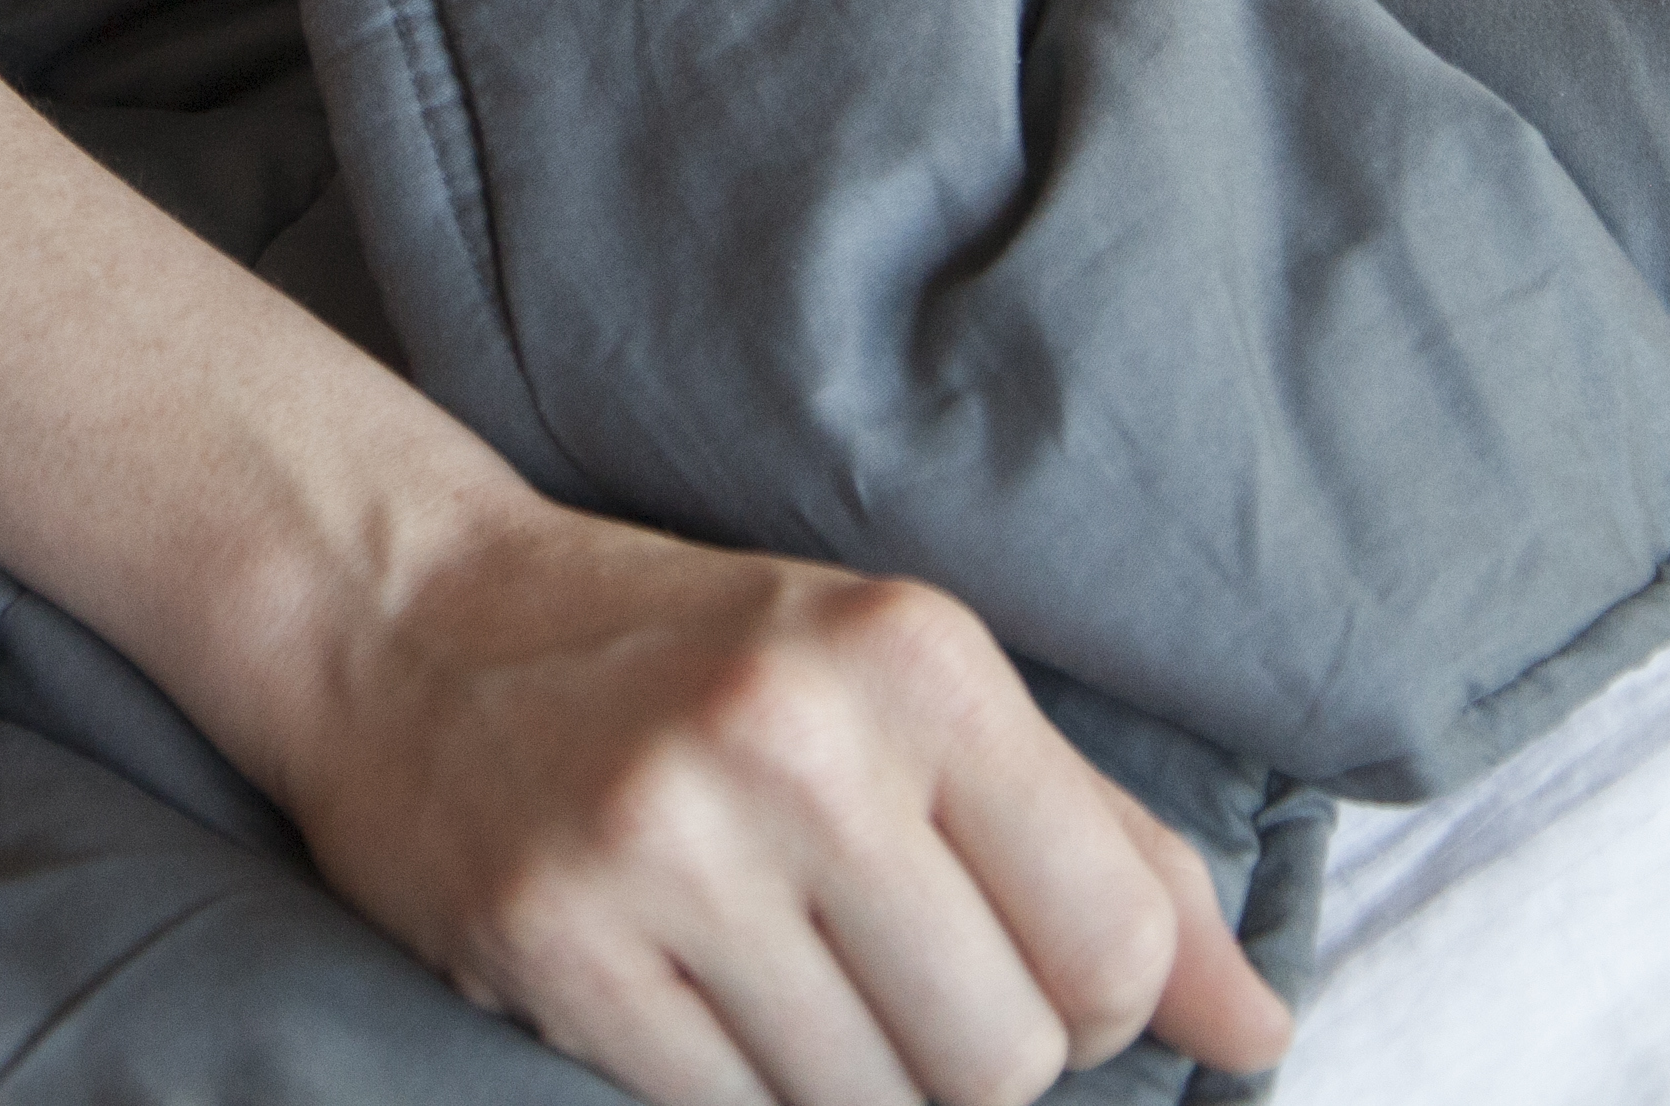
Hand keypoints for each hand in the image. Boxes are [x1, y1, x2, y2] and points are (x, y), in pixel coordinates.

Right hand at [271, 502, 1292, 1105]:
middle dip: (967, 1062)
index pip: (1111, 947)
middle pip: (1002, 1060)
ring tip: (779, 979)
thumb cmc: (696, 656)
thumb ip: (1102, 848)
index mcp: (917, 658)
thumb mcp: (912, 691)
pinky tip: (690, 995)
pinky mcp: (557, 944)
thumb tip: (1262, 1024)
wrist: (407, 612)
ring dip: (846, 1086)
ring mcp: (666, 847)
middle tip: (880, 980)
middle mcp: (796, 740)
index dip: (1088, 1008)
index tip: (1013, 969)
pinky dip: (734, 1092)